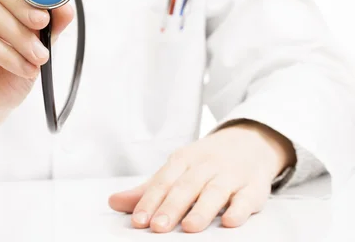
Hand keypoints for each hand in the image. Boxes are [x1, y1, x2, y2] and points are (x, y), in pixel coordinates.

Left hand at [109, 121, 296, 232]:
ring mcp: (231, 175)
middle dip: (171, 207)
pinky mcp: (254, 186)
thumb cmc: (206, 162)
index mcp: (184, 160)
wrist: (250, 142)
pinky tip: (230, 221)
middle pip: (186, 186)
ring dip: (202, 210)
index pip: (163, 181)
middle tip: (158, 227)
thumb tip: (114, 202)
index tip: (138, 220)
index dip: (150, 200)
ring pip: (215, 192)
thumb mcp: (177, 169)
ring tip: (189, 227)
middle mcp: (206, 165)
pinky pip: (247, 197)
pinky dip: (239, 209)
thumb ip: (148, 189)